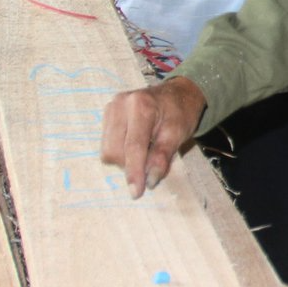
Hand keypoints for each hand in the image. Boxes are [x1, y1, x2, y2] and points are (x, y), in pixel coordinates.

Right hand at [100, 77, 207, 197]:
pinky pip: (106, 143)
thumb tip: (150, 181)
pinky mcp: (107, 114)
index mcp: (141, 105)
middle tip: (149, 164)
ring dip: (124, 159)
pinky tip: (135, 145)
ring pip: (107, 148)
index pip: (133, 146)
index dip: (134, 171)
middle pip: (114, 149)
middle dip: (129, 165)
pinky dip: (120, 151)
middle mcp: (121, 103)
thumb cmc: (181, 113)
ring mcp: (111, 107)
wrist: (178, 94)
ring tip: (144, 151)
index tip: (136, 192)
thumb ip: (163, 156)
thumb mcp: (178, 133)